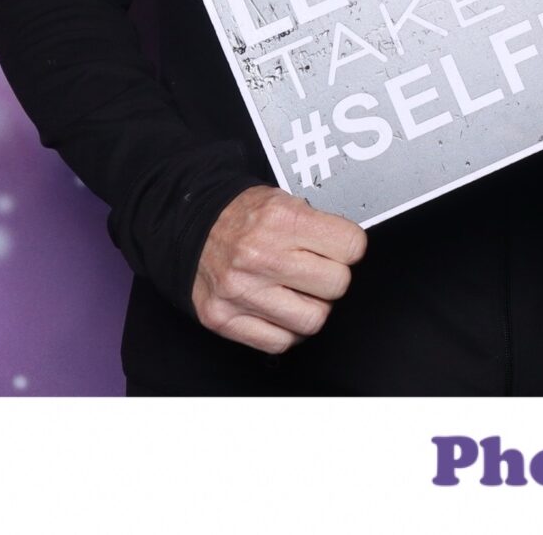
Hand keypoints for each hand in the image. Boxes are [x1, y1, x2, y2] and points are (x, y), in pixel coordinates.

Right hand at [192, 186, 367, 353]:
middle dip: (333, 277)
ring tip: (299, 291)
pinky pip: (280, 342)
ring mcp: (241, 292)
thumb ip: (319, 225)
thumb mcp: (285, 200)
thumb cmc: (241, 215)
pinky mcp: (224, 319)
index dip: (350, 248)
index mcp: (280, 220)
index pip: (351, 246)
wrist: (189, 227)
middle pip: (336, 285)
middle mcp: (260, 257)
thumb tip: (353, 250)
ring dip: (312, 307)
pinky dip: (287, 330)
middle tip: (317, 270)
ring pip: (313, 320)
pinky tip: (282, 310)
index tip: (341, 249)